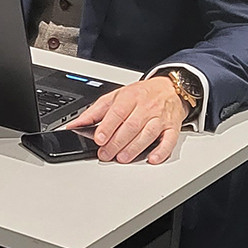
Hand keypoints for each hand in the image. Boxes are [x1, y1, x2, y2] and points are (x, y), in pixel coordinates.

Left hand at [68, 76, 186, 163]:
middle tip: (106, 154)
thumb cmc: (141, 94)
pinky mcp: (172, 127)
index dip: (107, 127)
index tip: (99, 139)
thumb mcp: (115, 97)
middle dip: (117, 142)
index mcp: (130, 98)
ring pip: (148, 133)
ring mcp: (160, 118)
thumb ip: (95, 111)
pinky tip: (152, 158)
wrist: (170, 88)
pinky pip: (169, 140)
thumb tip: (75, 124)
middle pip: (131, 126)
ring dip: (134, 148)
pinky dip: (161, 151)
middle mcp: (146, 107)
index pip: (117, 112)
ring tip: (122, 158)